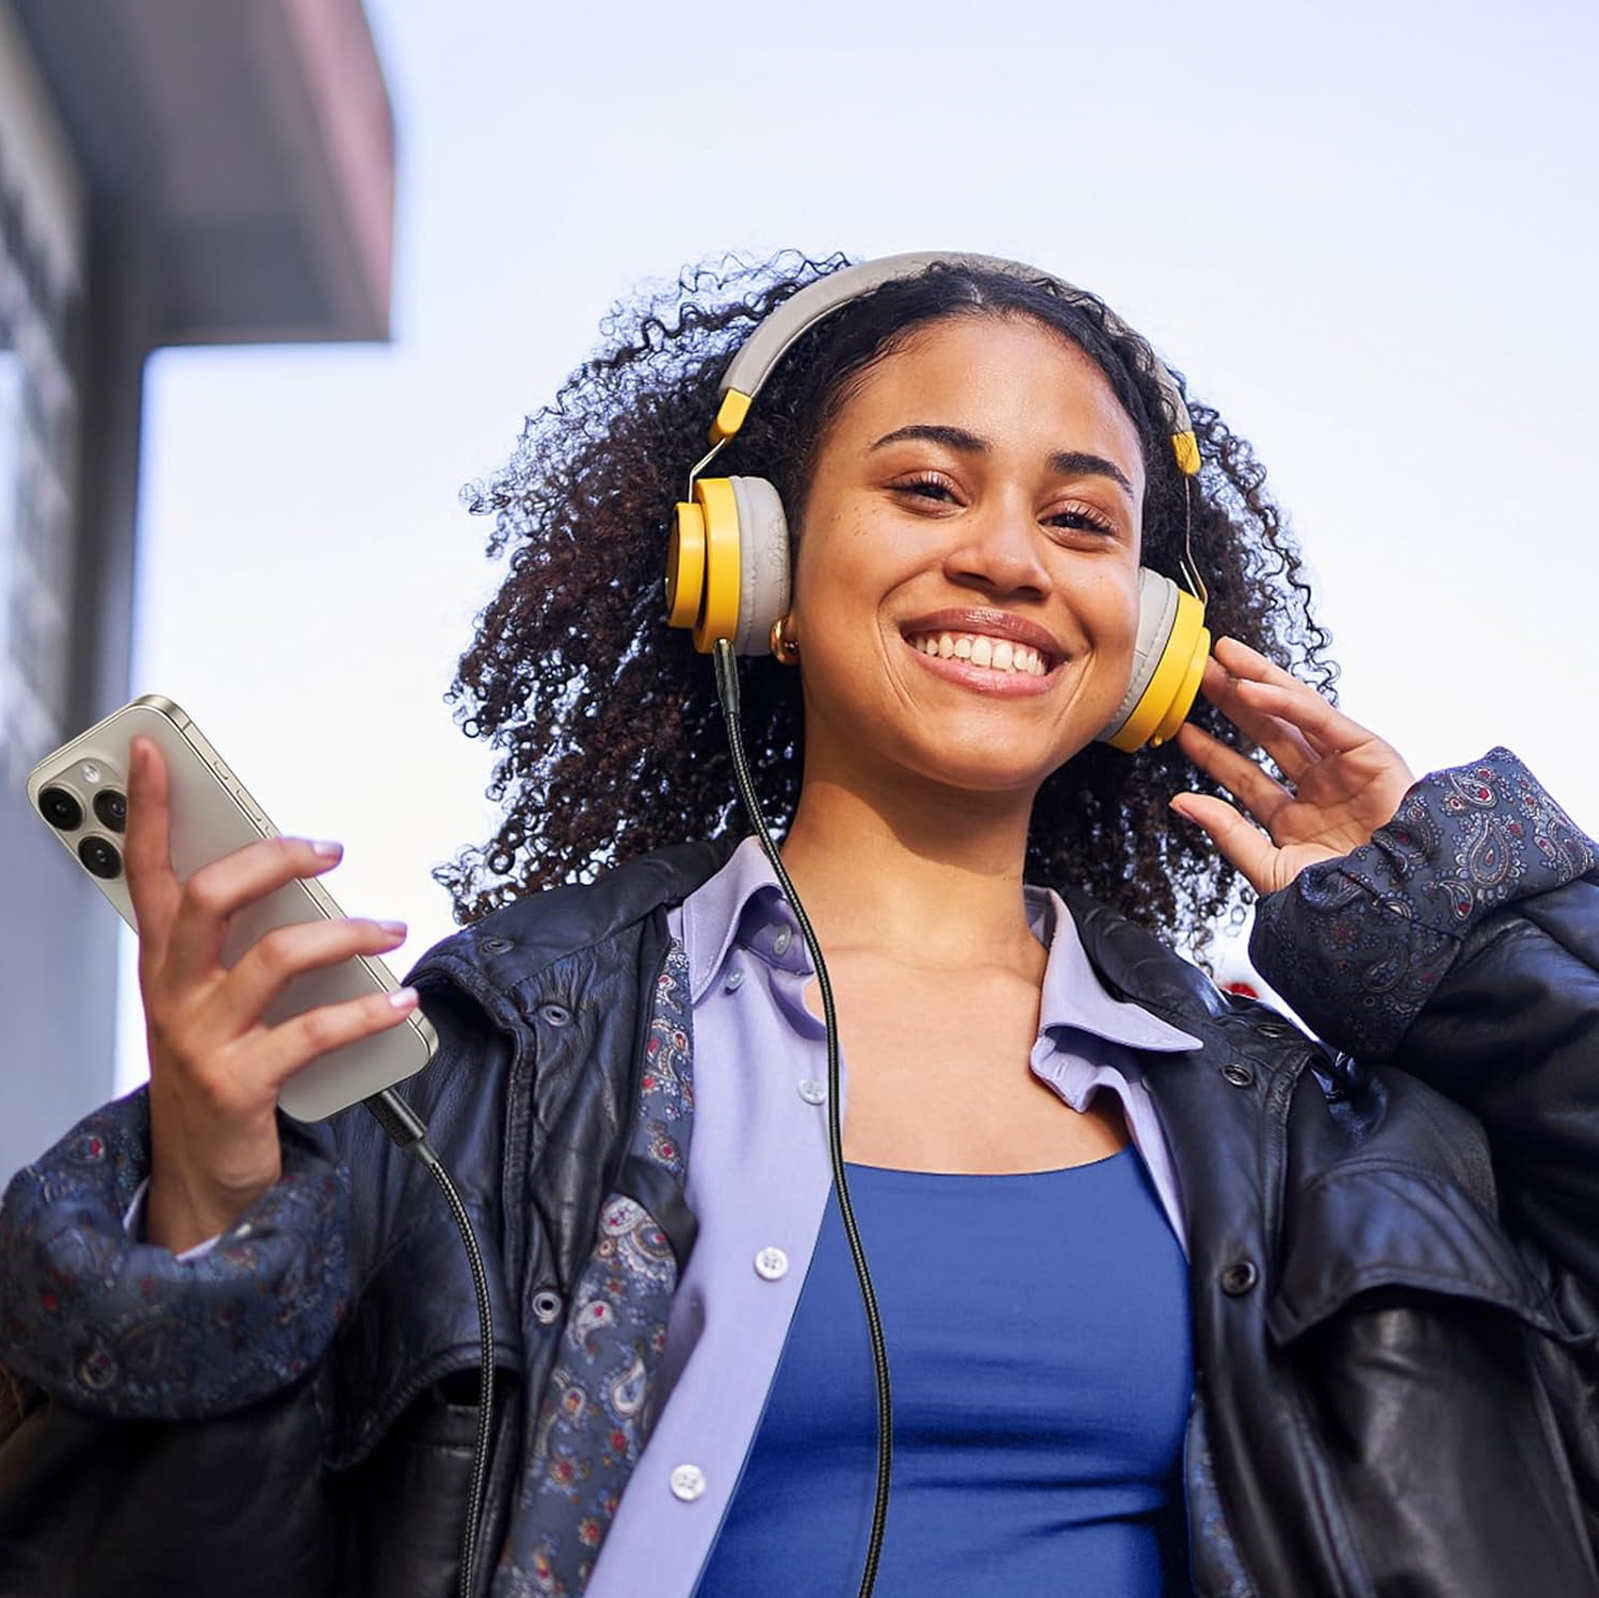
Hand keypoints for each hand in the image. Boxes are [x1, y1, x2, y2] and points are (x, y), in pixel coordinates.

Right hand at [126, 735, 416, 1252]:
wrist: (200, 1176)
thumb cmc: (215, 1069)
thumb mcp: (206, 999)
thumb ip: (236, 940)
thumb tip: (297, 875)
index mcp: (163, 964)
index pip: (146, 871)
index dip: (150, 808)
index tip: (157, 751)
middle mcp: (172, 994)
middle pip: (209, 899)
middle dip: (272, 860)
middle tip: (327, 850)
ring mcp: (202, 1039)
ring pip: (275, 958)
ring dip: (345, 933)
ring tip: (390, 928)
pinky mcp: (239, 1083)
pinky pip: (313, 1032)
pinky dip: (367, 1010)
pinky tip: (400, 1000)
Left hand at [1169, 636, 1415, 897]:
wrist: (1395, 911)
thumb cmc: (1341, 902)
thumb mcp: (1270, 867)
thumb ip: (1226, 832)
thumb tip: (1179, 802)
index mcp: (1294, 818)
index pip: (1244, 776)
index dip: (1212, 752)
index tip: (1181, 730)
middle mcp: (1319, 788)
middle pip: (1266, 734)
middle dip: (1231, 702)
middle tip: (1197, 672)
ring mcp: (1344, 769)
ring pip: (1293, 714)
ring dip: (1257, 682)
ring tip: (1222, 657)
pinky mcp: (1371, 753)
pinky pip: (1322, 720)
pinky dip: (1287, 701)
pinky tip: (1251, 688)